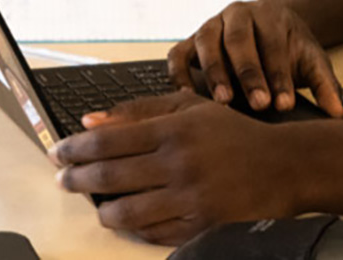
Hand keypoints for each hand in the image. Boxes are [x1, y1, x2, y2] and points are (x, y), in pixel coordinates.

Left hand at [50, 90, 297, 244]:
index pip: (109, 140)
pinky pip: (150, 234)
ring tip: (97, 204)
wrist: (282, 166)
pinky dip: (133, 228)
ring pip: (124, 213)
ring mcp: (188, 199)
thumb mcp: (191, 108)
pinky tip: (128, 218)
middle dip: (77, 179)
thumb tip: (91, 120)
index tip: (59, 152)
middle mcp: (179, 164)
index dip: (75, 148)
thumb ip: (141, 110)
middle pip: (109, 176)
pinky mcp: (198, 227)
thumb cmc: (233, 134)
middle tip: (63, 180)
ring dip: (101, 210)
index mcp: (175, 129)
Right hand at [167, 0, 342, 117]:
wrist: (267, 30)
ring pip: (207, 43)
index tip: (284, 103)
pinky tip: (186, 97)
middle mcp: (238, 13)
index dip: (279, 75)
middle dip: (249, 74)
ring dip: (214, 73)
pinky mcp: (189, 41)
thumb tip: (338, 114)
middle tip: (258, 104)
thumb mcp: (311, 61)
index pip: (273, 44)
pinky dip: (179, 74)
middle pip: (239, 41)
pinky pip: (178, 55)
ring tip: (223, 102)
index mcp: (270, 14)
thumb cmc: (288, 50)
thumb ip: (325, 85)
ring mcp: (211, 24)